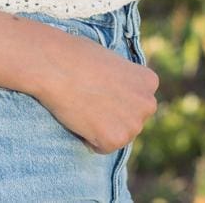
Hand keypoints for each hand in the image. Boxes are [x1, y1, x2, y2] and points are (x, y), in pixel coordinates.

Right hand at [28, 26, 159, 154]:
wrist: (55, 65)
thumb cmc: (77, 57)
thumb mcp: (113, 63)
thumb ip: (124, 82)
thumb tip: (118, 99)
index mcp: (149, 81)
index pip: (137, 102)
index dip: (115, 97)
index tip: (99, 86)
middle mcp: (148, 104)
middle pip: (131, 121)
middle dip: (113, 116)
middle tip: (90, 99)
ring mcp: (133, 124)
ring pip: (118, 136)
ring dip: (101, 128)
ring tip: (85, 105)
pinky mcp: (115, 140)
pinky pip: (102, 148)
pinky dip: (89, 139)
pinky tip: (80, 118)